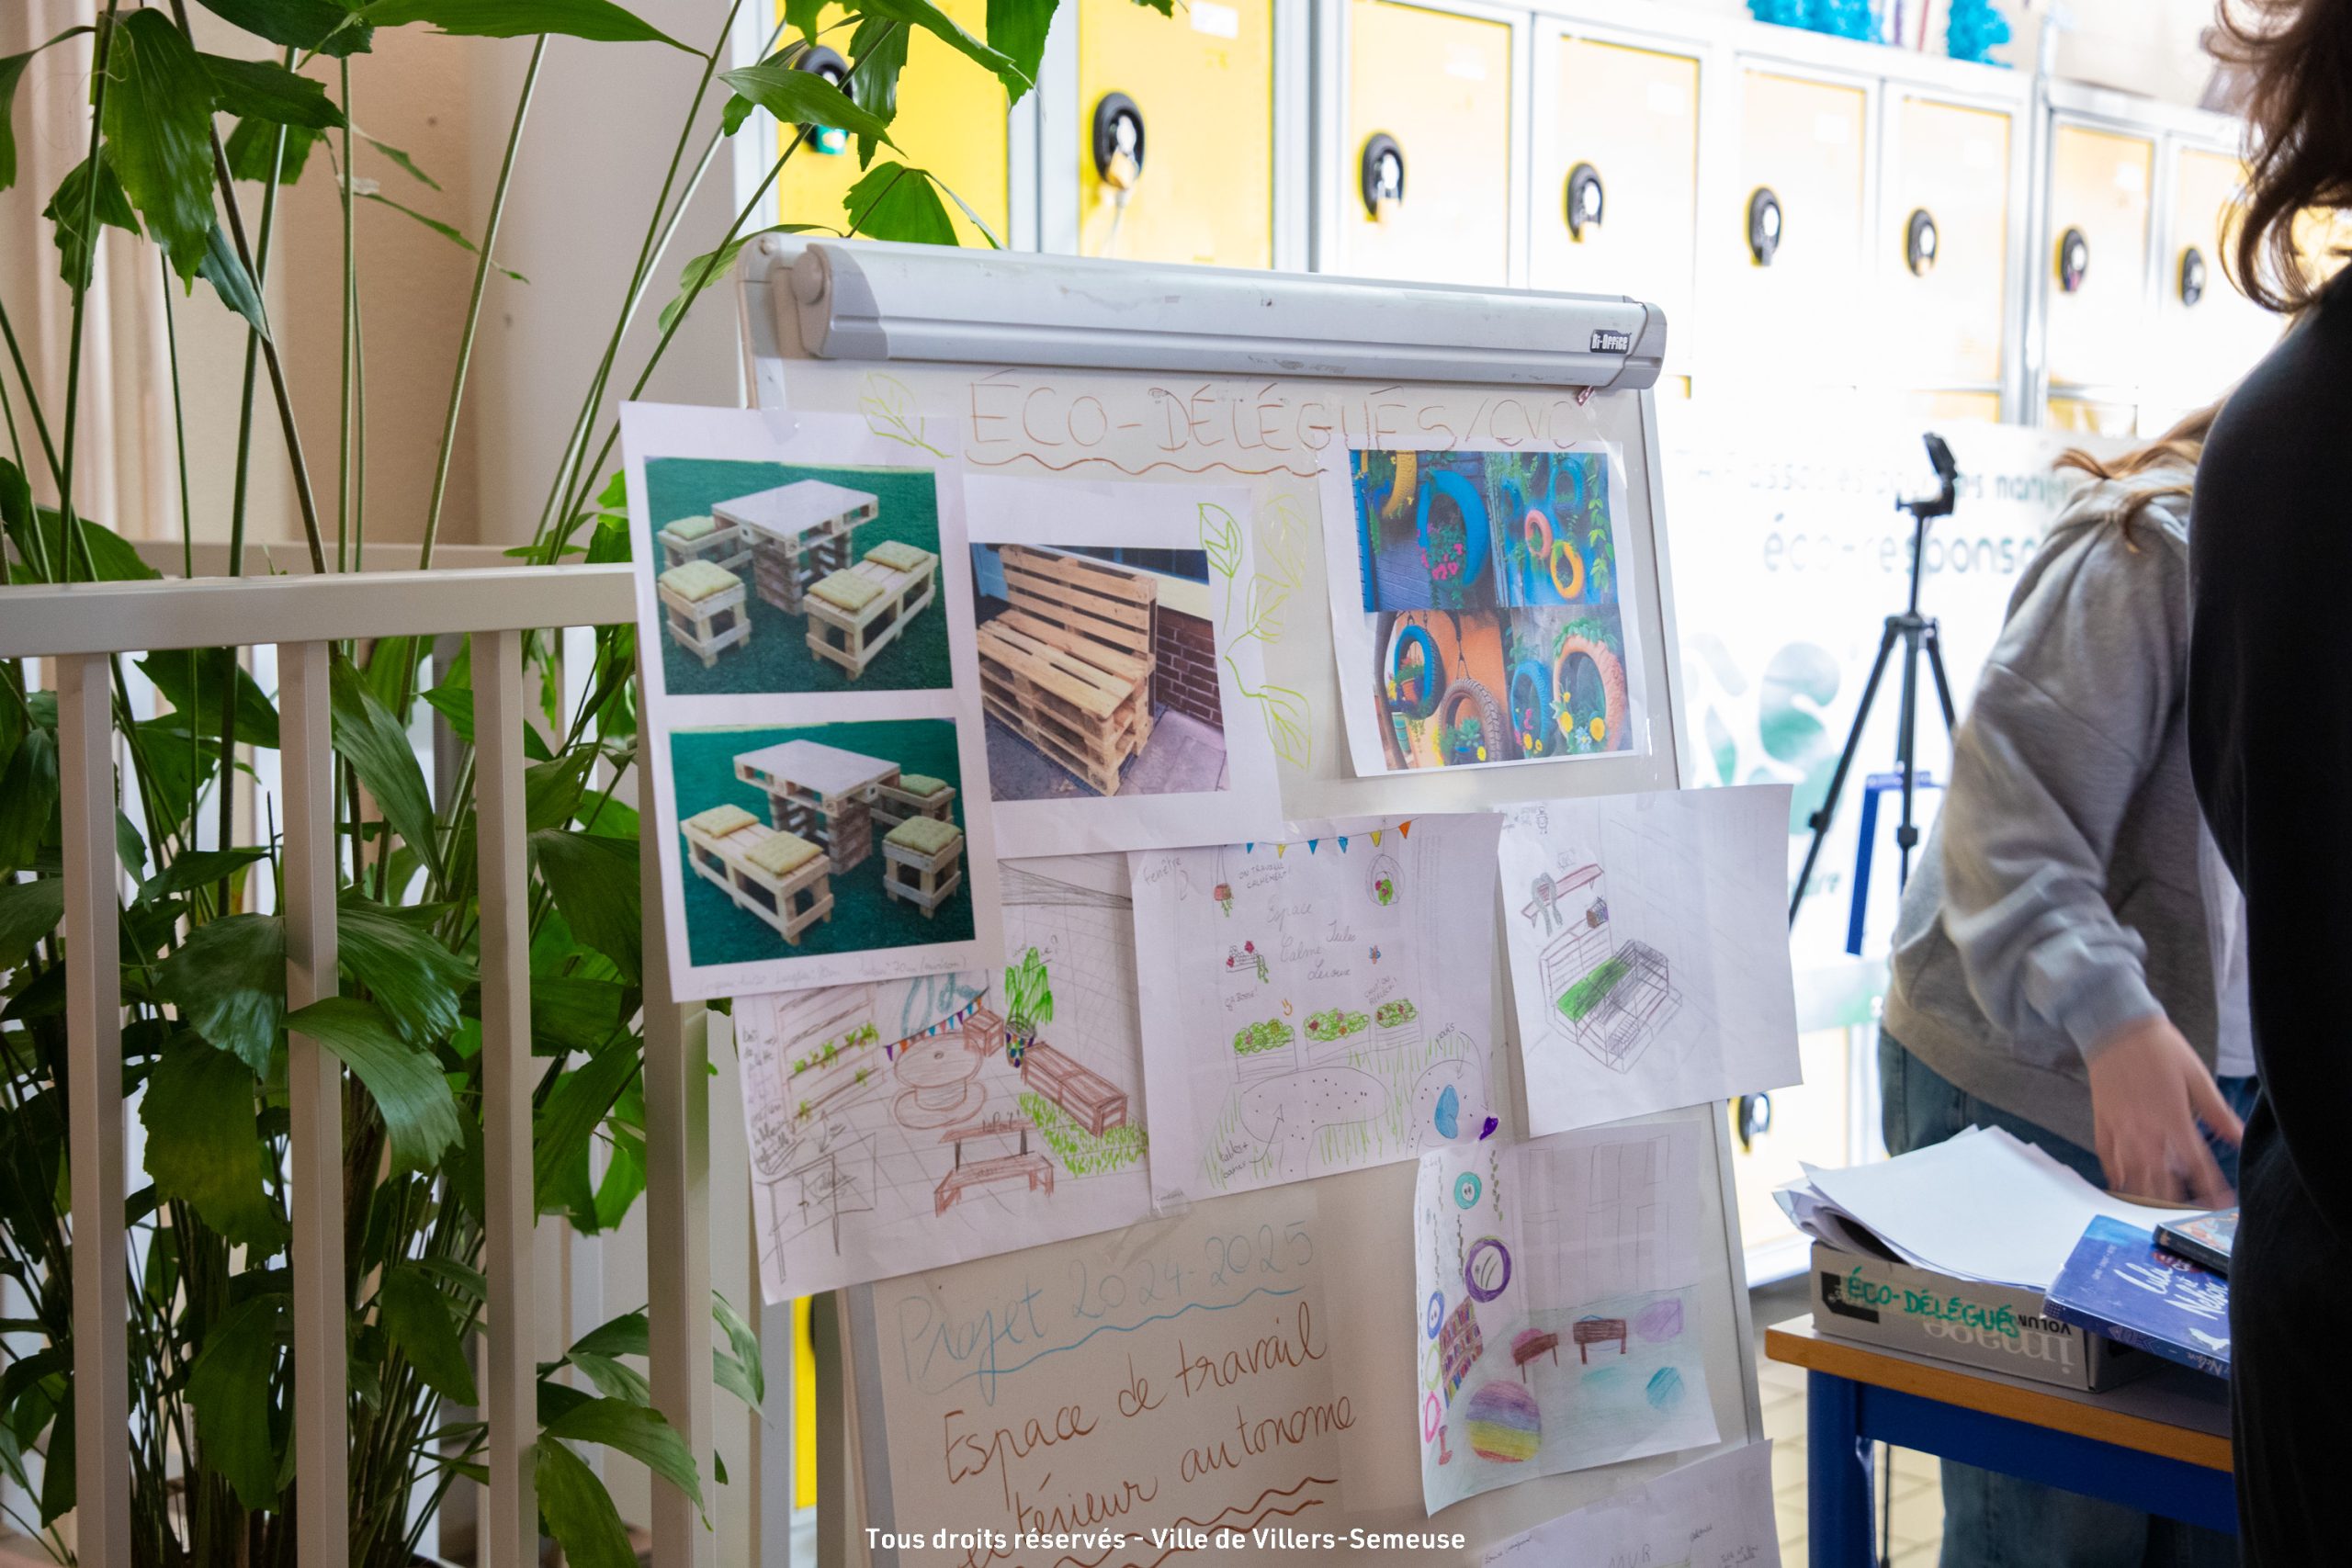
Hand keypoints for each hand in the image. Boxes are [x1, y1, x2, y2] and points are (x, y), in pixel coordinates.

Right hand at [2085, 1015, 2243, 1206]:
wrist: (2115, 1028)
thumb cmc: (2160, 1049)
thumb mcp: (2197, 1077)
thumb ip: (2217, 1112)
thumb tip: (2238, 1137)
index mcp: (2174, 1120)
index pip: (2197, 1165)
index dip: (2210, 1188)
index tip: (2221, 1205)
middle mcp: (2146, 1131)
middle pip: (2162, 1177)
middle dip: (2176, 1199)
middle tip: (2187, 1213)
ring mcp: (2121, 1128)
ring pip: (2133, 1172)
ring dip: (2146, 1193)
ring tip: (2156, 1209)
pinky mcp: (2102, 1122)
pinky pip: (2107, 1157)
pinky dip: (2115, 1174)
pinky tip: (2123, 1185)